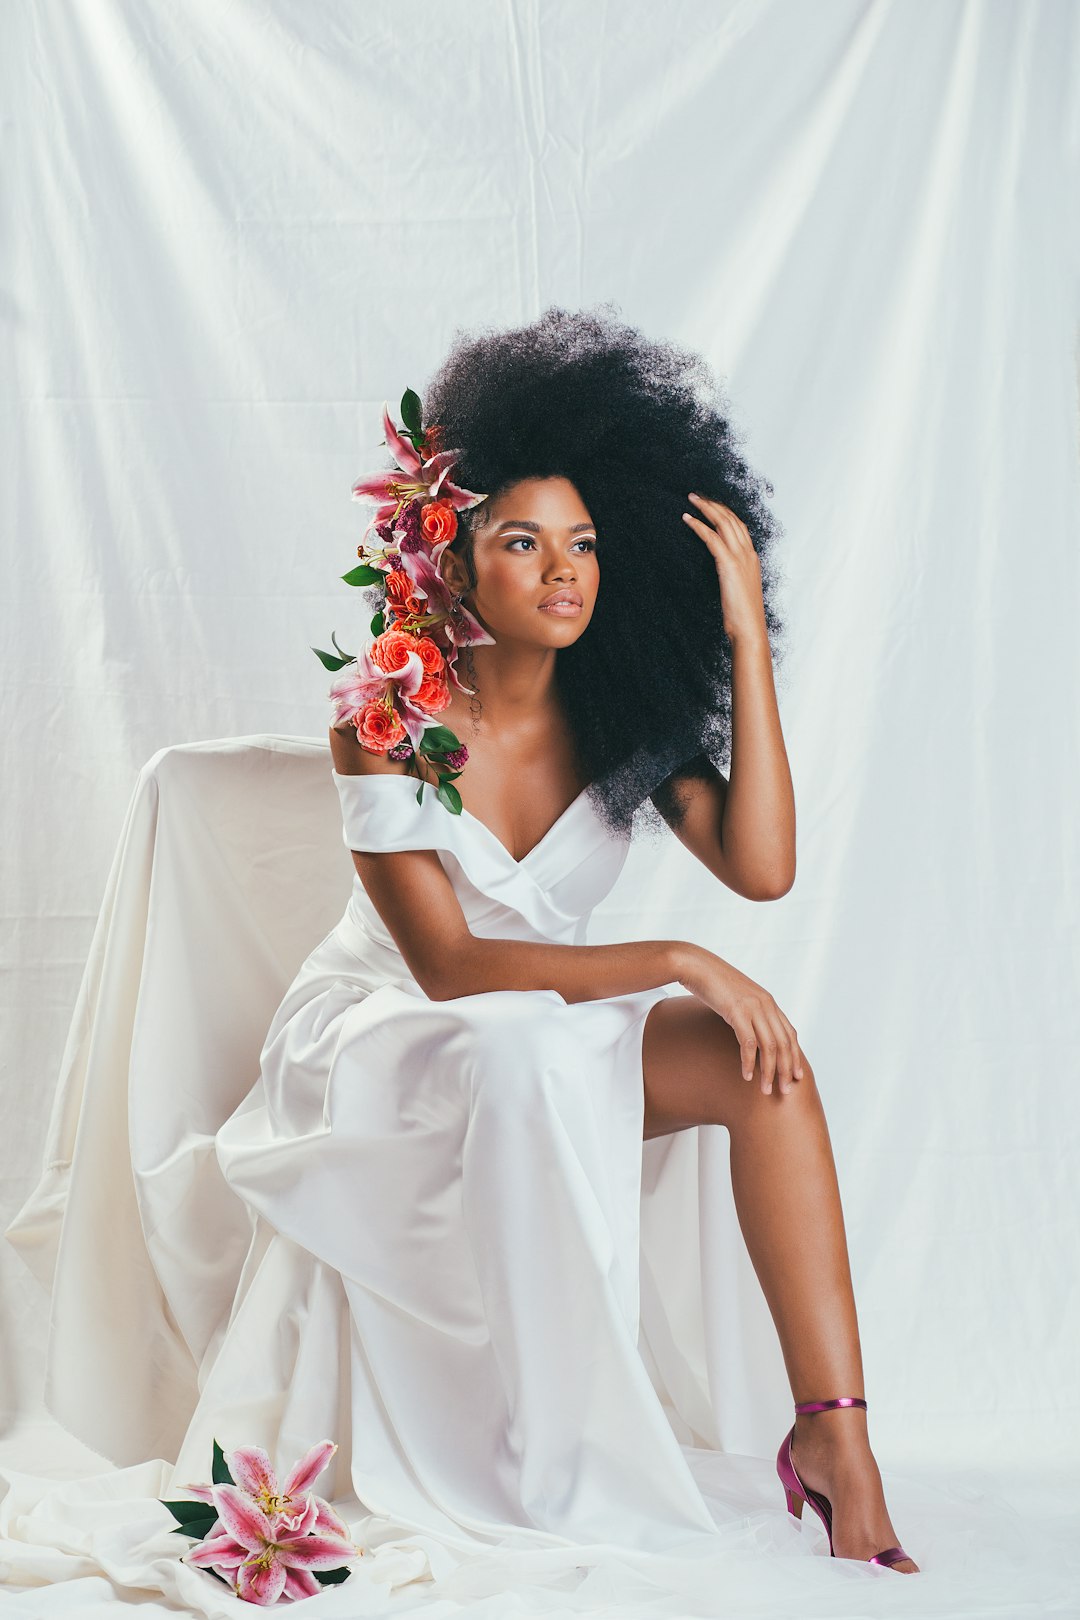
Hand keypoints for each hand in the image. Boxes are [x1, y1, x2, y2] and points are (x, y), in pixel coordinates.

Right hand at [677, 945, 805, 1095]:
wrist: (696, 966)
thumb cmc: (714, 983)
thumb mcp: (738, 997)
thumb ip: (750, 1012)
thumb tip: (752, 1031)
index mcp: (769, 1002)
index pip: (790, 1034)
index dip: (795, 1056)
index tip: (796, 1076)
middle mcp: (765, 1004)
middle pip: (784, 1043)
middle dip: (786, 1070)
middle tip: (785, 1091)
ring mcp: (752, 1007)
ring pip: (770, 1046)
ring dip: (769, 1071)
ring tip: (765, 1090)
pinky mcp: (737, 1011)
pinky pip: (748, 1043)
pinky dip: (749, 1062)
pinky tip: (747, 1076)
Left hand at [681, 491, 766, 644]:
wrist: (749, 629)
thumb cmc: (742, 616)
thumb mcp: (739, 590)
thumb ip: (732, 576)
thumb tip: (721, 571)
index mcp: (753, 558)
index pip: (740, 527)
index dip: (725, 513)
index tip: (711, 505)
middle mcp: (749, 553)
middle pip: (732, 519)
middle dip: (714, 504)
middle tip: (697, 496)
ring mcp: (741, 557)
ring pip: (724, 523)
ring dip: (706, 508)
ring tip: (691, 500)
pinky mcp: (729, 564)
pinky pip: (712, 538)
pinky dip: (699, 526)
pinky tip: (687, 519)